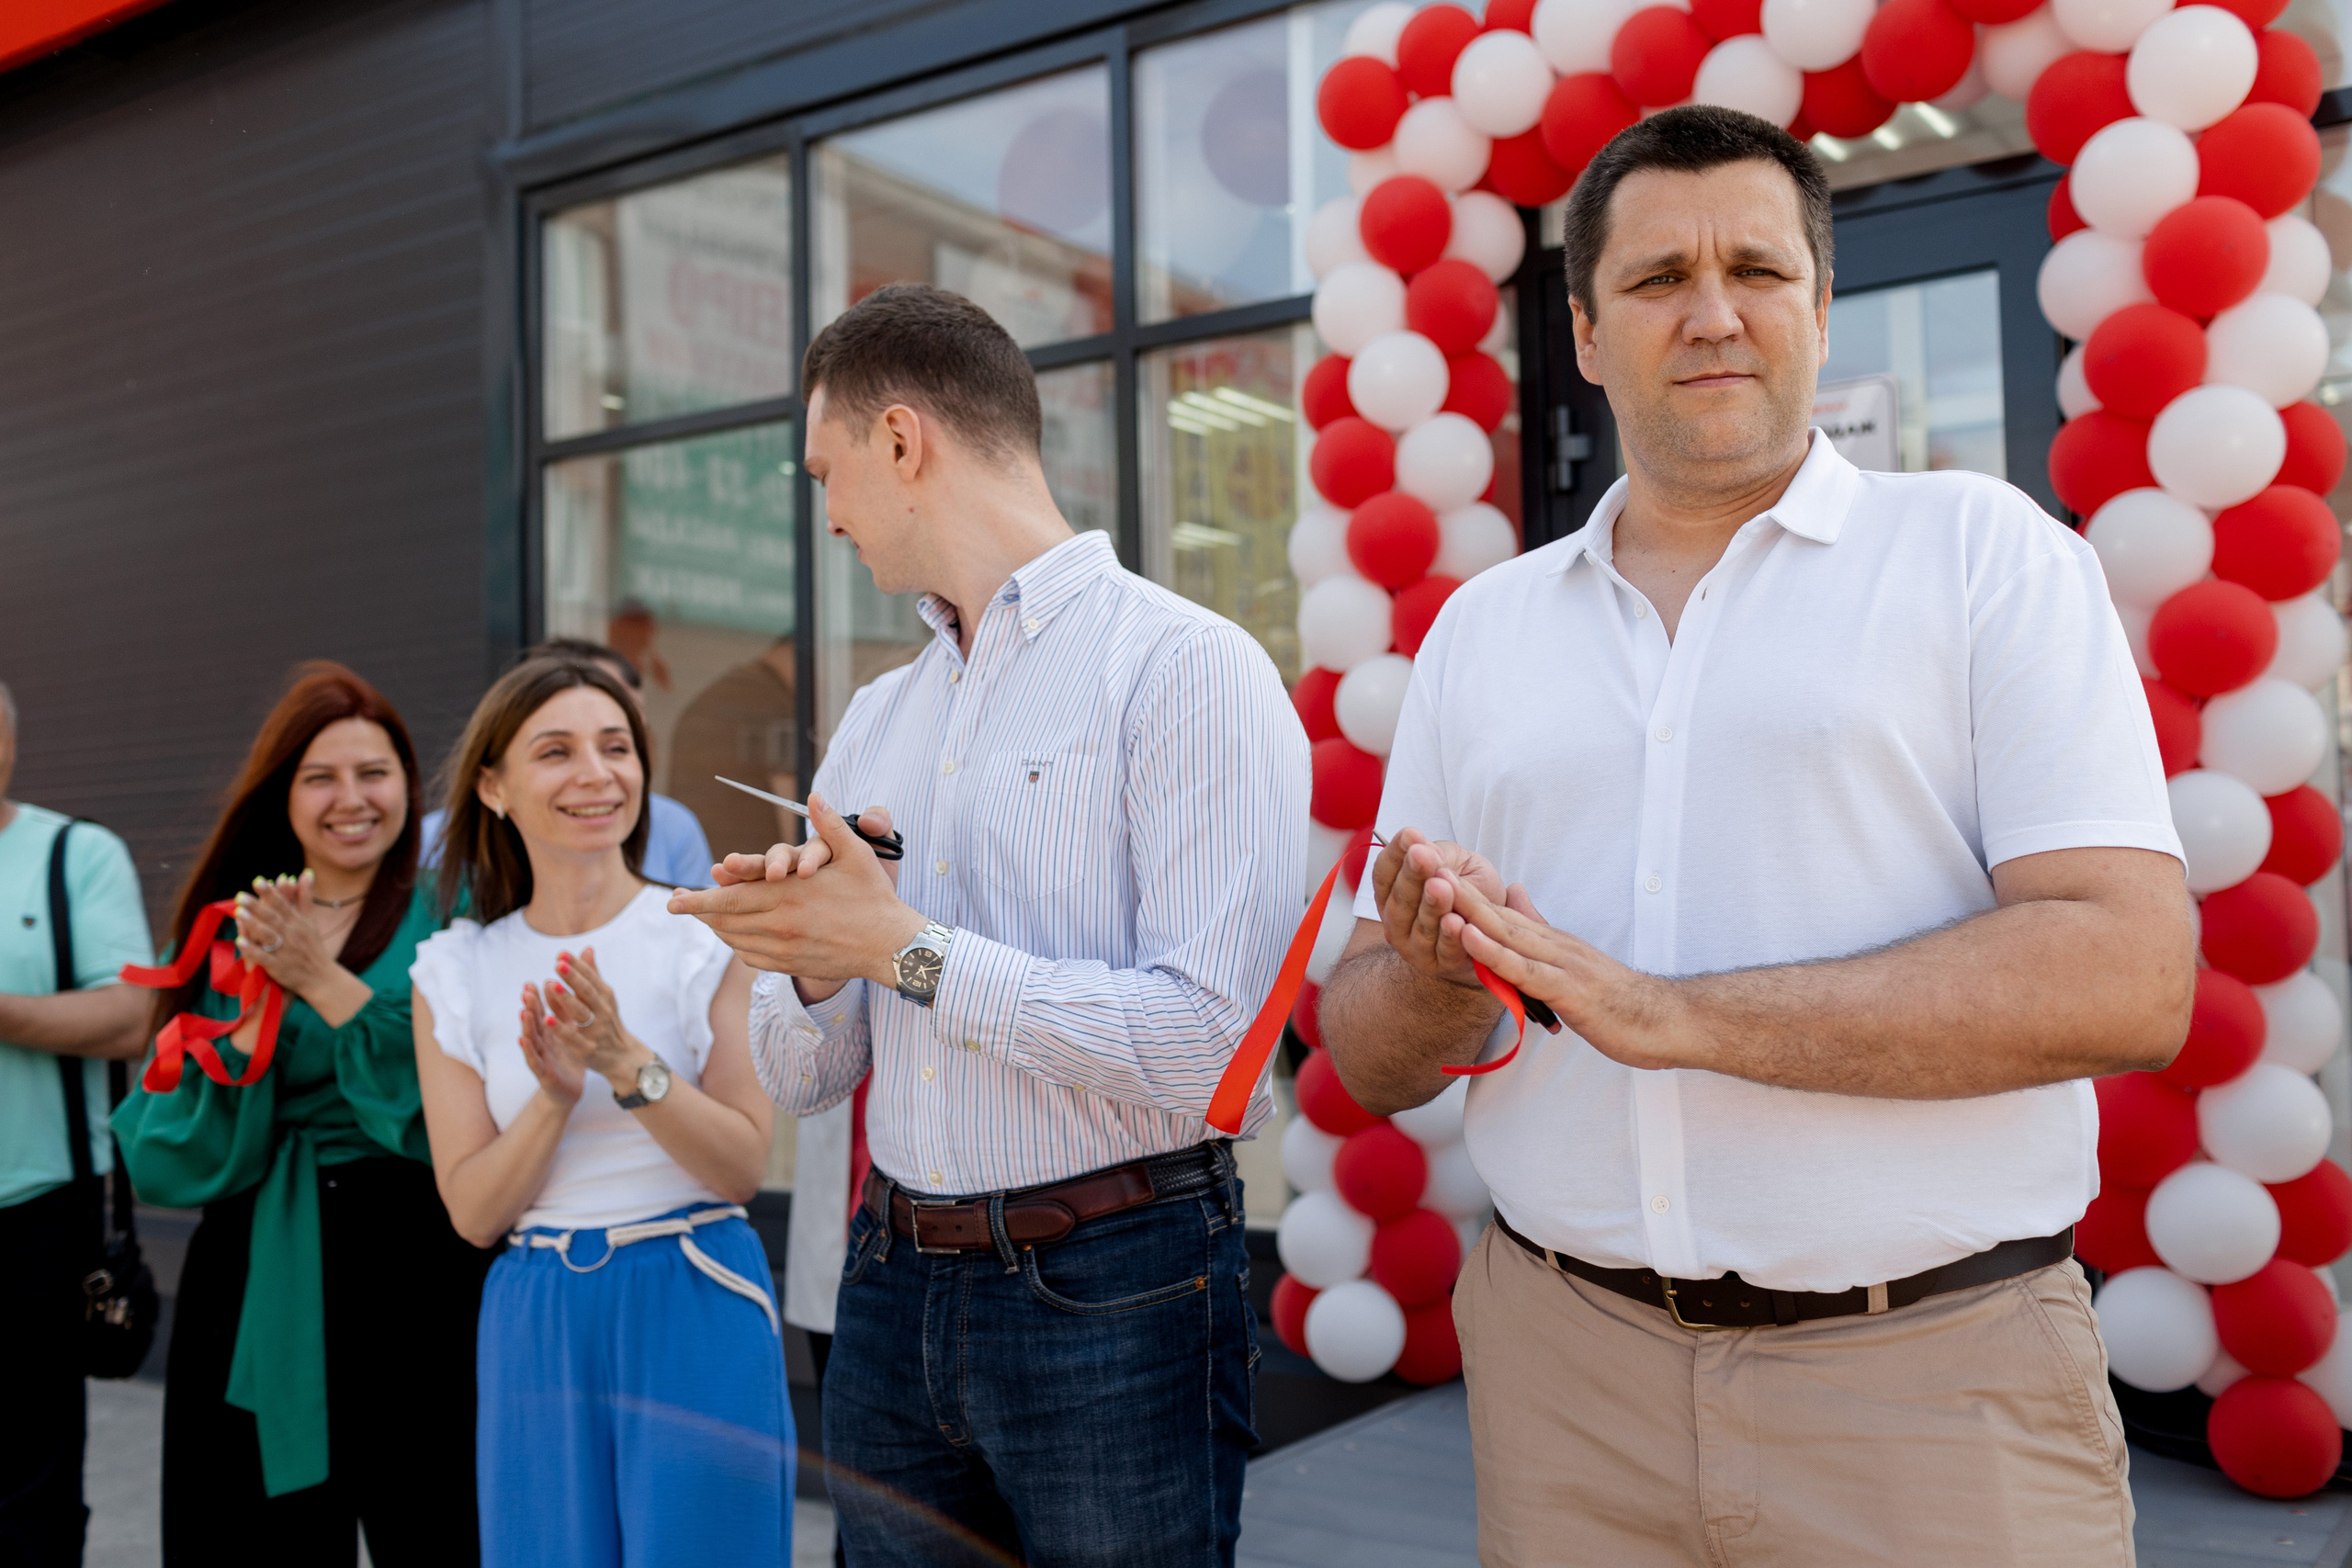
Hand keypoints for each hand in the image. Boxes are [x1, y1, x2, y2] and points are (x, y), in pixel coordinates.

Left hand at [233, 873, 346, 998]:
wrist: (322, 978)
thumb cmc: (313, 947)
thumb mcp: (311, 920)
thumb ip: (306, 897)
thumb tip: (306, 872)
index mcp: (298, 922)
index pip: (283, 905)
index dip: (271, 893)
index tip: (258, 881)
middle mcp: (292, 935)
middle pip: (273, 918)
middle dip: (258, 906)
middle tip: (240, 896)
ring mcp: (285, 951)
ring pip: (268, 935)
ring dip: (253, 924)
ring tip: (238, 912)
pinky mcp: (279, 967)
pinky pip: (264, 958)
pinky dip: (252, 950)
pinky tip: (240, 941)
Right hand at [517, 981, 585, 1107]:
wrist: (571, 1089)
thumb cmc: (568, 1057)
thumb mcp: (569, 1032)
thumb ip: (565, 1012)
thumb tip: (561, 988)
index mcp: (549, 1033)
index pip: (541, 1012)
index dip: (536, 999)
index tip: (531, 983)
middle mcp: (542, 1043)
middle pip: (534, 1023)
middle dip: (530, 1007)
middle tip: (526, 991)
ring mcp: (541, 1058)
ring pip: (532, 1040)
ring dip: (527, 1025)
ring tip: (524, 1011)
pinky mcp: (543, 1073)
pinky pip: (535, 1061)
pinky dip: (529, 1050)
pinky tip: (523, 1039)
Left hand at [541, 947, 653, 1089]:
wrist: (623, 1057)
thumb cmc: (608, 1023)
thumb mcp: (604, 998)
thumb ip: (593, 975)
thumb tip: (587, 948)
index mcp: (605, 997)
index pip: (591, 978)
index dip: (577, 966)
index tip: (561, 953)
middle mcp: (603, 1011)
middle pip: (587, 992)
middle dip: (573, 977)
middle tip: (559, 964)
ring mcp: (596, 1030)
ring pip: (580, 1013)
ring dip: (566, 999)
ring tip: (552, 985)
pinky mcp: (587, 1048)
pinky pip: (572, 1037)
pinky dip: (560, 1028)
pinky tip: (546, 1018)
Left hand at [671, 795, 924, 986]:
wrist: (890, 945)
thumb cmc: (873, 896)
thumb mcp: (855, 854)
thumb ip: (829, 825)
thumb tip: (814, 794)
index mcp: (788, 895)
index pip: (729, 899)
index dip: (697, 899)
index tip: (672, 899)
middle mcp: (780, 925)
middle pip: (724, 921)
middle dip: (697, 912)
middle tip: (678, 903)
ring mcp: (784, 948)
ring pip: (734, 940)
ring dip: (716, 927)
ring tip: (706, 915)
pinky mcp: (791, 963)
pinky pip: (751, 957)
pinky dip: (738, 944)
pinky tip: (737, 935)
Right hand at [1370, 830, 1506, 988]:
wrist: (1490, 932)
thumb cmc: (1468, 892)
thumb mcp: (1457, 864)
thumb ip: (1441, 857)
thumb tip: (1423, 845)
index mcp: (1393, 892)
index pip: (1385, 872)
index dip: (1395, 853)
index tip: (1410, 834)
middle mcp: (1396, 920)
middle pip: (1400, 897)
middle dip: (1412, 875)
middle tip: (1422, 855)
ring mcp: (1414, 946)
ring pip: (1420, 925)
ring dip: (1431, 906)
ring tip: (1440, 887)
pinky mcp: (1440, 965)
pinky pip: (1444, 950)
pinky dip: (1449, 937)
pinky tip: (1456, 921)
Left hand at [1445, 876, 1690, 1070]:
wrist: (1667, 1022)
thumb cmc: (1621, 1000)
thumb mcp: (1573, 961)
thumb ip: (1541, 930)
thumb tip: (1514, 895)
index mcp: (1552, 941)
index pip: (1500, 913)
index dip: (1464, 892)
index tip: (1431, 870)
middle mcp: (1554, 945)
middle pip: (1497, 914)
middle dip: (1457, 890)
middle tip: (1421, 863)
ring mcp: (1561, 965)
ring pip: (1506, 934)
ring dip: (1468, 912)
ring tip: (1434, 888)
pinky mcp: (1568, 990)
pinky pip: (1524, 969)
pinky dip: (1493, 952)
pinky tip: (1468, 937)